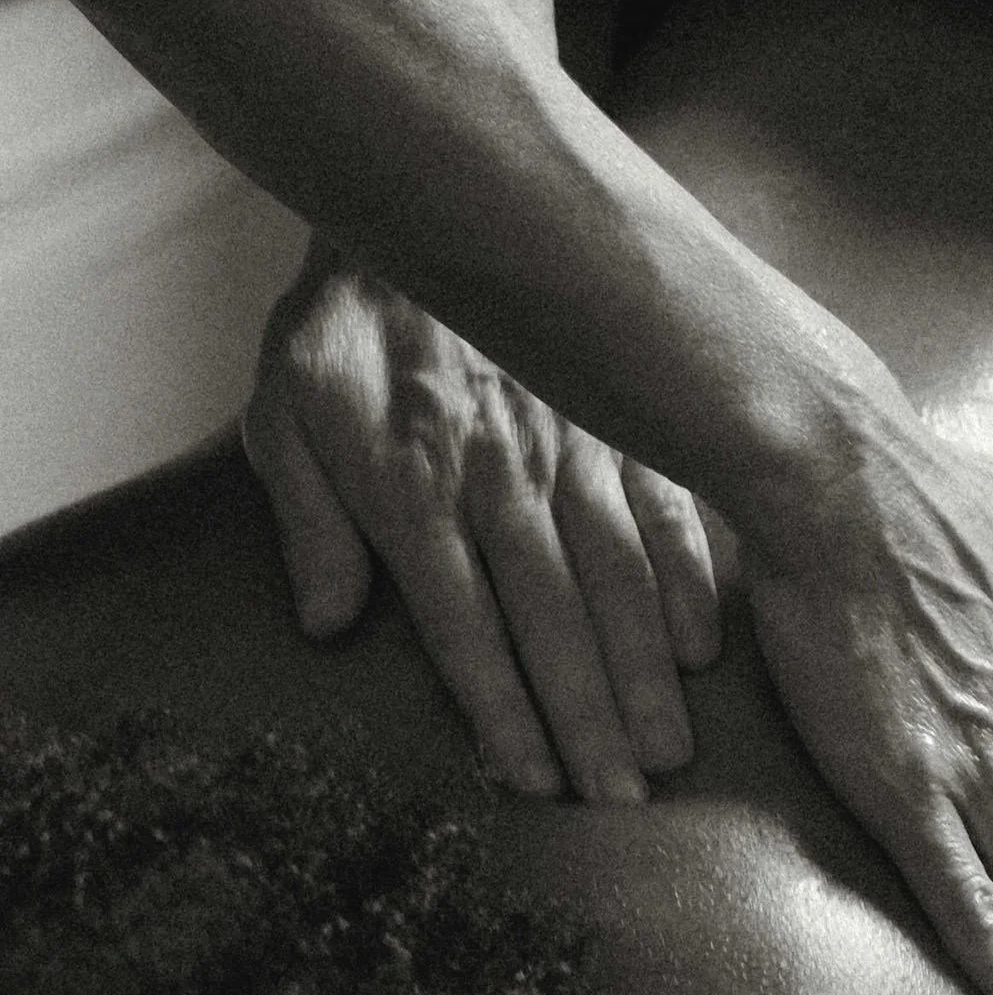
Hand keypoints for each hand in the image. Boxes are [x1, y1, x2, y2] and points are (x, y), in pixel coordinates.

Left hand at [243, 252, 721, 800]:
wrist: (423, 194)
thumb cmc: (349, 325)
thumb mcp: (289, 409)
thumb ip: (308, 518)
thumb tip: (323, 623)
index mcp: (416, 484)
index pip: (463, 621)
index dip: (499, 707)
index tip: (531, 780)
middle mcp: (503, 475)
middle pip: (551, 616)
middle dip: (587, 716)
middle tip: (620, 801)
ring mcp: (572, 446)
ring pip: (616, 574)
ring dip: (643, 670)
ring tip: (666, 752)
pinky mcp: (620, 419)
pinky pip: (668, 507)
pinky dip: (689, 579)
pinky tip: (701, 650)